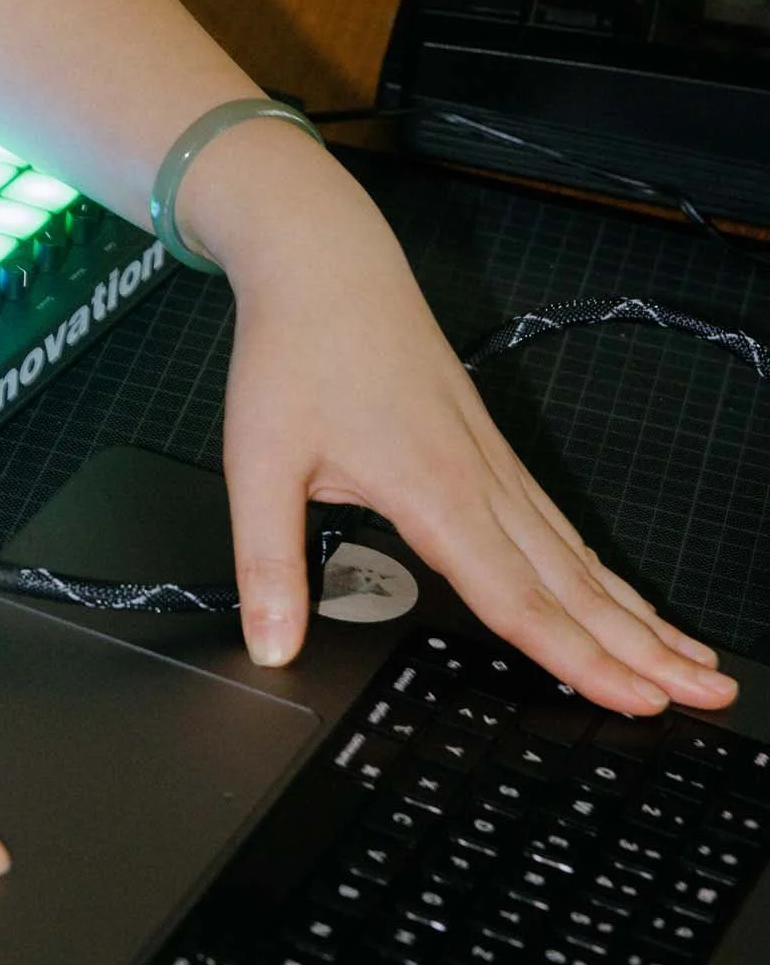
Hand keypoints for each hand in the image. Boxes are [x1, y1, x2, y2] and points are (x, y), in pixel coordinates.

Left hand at [208, 137, 735, 714]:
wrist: (324, 263)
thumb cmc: (296, 352)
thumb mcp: (255, 463)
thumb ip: (268, 564)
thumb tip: (269, 645)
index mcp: (432, 489)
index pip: (516, 598)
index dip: (576, 658)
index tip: (633, 700)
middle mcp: (479, 479)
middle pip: (575, 585)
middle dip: (645, 648)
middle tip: (708, 695)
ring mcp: (492, 462)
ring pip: (579, 555)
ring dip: (639, 614)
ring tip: (694, 661)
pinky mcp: (489, 449)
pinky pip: (558, 524)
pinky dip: (601, 570)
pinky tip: (622, 598)